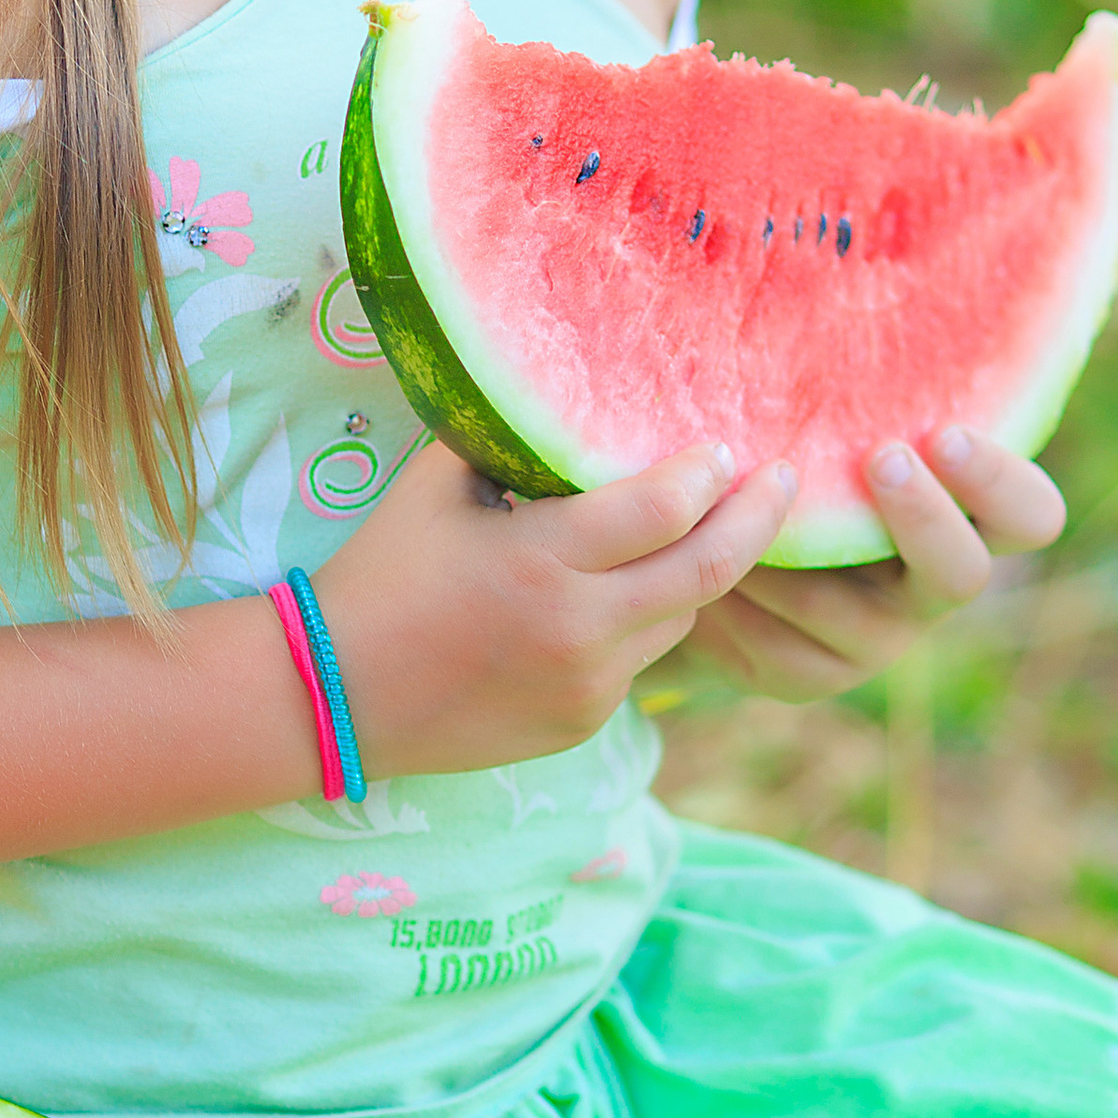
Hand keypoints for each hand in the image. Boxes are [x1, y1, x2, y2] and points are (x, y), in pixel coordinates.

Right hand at [311, 436, 797, 780]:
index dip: (708, 474)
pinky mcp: (584, 724)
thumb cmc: (380, 575)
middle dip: (757, 520)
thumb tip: (567, 393)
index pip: (665, 509)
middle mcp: (579, 630)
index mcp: (542, 561)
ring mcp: (587, 685)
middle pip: (708, 572)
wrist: (333, 698)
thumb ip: (508, 440)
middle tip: (785, 481)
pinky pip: (643, 659)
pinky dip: (648, 618)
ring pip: (683, 617)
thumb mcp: (436, 488)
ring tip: (712, 528)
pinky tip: (633, 589)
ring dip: (700, 572)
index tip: (726, 446)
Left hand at [684, 427, 1063, 701]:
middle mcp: (931, 587)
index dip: (999, 481)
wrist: (708, 543)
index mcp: (964, 520)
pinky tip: (701, 554)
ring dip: (791, 553)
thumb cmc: (791, 448)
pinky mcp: (807, 676)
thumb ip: (856, 391)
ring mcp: (875, 642)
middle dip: (922, 516)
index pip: (1031, 515)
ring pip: (848, 615)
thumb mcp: (829, 419)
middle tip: (879, 457)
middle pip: (964, 574)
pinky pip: (777, 646)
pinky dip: (738, 598)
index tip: (943, 432)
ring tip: (735, 495)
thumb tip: (854, 300)